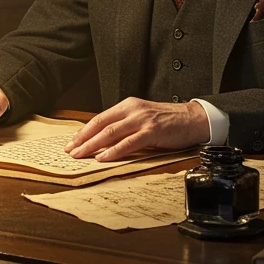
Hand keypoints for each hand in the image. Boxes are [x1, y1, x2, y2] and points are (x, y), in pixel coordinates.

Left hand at [63, 97, 209, 161]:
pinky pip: (128, 142)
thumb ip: (125, 126)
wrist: (193, 118)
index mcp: (128, 105)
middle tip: (70, 151)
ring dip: (93, 145)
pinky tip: (103, 158)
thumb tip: (104, 141)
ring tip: (81, 155)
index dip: (84, 131)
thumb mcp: (142, 118)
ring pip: (110, 133)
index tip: (72, 142)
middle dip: (83, 139)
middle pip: (101, 125)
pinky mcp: (152, 131)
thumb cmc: (168, 121)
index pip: (100, 118)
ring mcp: (142, 120)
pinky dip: (114, 151)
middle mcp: (132, 110)